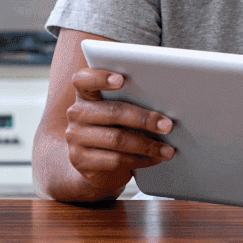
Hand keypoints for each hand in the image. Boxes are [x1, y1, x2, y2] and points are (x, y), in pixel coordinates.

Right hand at [63, 68, 175, 193]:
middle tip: (167, 125)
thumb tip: (164, 103)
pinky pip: (114, 160)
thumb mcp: (119, 111)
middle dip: (144, 119)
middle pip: (113, 112)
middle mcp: (76, 113)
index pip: (83, 79)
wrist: (95, 164)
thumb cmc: (115, 128)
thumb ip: (131, 100)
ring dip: (147, 145)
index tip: (121, 79)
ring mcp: (75, 138)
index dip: (100, 77)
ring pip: (117, 139)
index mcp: (85, 94)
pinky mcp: (80, 161)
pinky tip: (154, 159)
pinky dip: (139, 160)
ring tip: (167, 149)